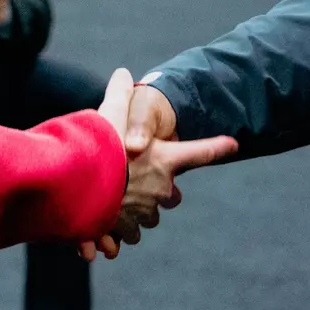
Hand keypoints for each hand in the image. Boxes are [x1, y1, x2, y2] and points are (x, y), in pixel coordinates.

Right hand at [82, 70, 237, 260]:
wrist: (77, 186)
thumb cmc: (98, 147)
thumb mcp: (110, 112)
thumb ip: (119, 93)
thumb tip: (123, 74)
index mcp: (164, 160)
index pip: (199, 152)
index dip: (217, 147)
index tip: (232, 144)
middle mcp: (160, 189)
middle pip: (171, 195)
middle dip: (159, 190)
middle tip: (138, 179)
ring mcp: (143, 212)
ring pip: (148, 216)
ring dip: (136, 210)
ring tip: (115, 199)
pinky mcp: (123, 230)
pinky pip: (126, 235)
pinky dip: (116, 231)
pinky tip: (100, 224)